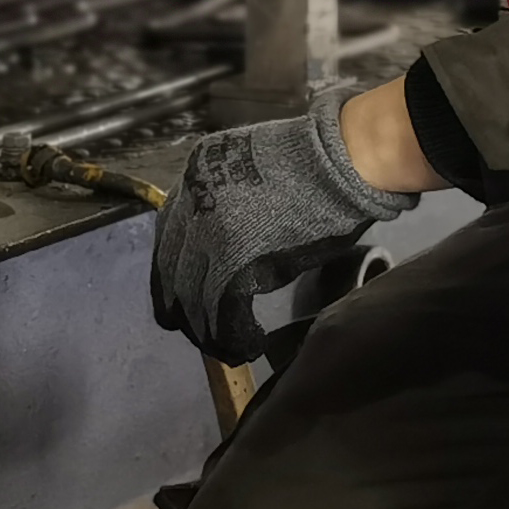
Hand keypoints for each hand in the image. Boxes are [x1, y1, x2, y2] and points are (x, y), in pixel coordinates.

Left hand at [149, 86, 418, 364]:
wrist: (341, 160)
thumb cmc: (316, 165)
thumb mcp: (253, 172)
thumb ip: (230, 204)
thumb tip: (231, 245)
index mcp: (196, 174)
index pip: (168, 234)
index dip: (174, 271)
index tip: (184, 293)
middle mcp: (193, 201)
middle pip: (170, 269)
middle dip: (182, 308)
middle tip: (199, 331)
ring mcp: (208, 233)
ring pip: (192, 297)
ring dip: (208, 331)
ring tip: (228, 347)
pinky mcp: (232, 263)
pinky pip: (221, 312)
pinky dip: (233, 336)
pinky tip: (251, 344)